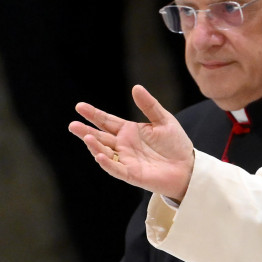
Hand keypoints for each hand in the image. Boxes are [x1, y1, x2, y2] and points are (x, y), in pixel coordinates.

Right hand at [68, 84, 194, 199]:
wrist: (189, 166)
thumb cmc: (176, 144)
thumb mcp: (164, 120)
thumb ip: (149, 106)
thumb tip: (136, 87)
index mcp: (129, 131)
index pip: (107, 121)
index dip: (94, 114)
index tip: (80, 106)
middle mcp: (123, 145)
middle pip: (100, 137)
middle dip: (86, 131)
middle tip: (73, 124)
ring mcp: (126, 160)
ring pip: (104, 152)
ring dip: (94, 146)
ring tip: (87, 137)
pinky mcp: (132, 174)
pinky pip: (116, 169)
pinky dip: (107, 163)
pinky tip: (99, 155)